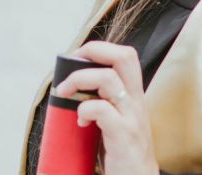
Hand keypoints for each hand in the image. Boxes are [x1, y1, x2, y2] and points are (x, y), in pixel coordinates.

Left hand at [54, 40, 159, 174]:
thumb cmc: (124, 153)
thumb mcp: (119, 121)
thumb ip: (105, 103)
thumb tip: (74, 89)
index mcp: (134, 95)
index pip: (125, 56)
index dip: (100, 49)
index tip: (77, 58)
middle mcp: (136, 101)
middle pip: (123, 57)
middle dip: (93, 51)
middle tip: (72, 63)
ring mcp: (132, 117)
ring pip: (108, 79)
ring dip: (79, 79)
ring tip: (65, 92)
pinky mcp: (124, 135)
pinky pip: (101, 109)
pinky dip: (84, 110)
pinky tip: (80, 122)